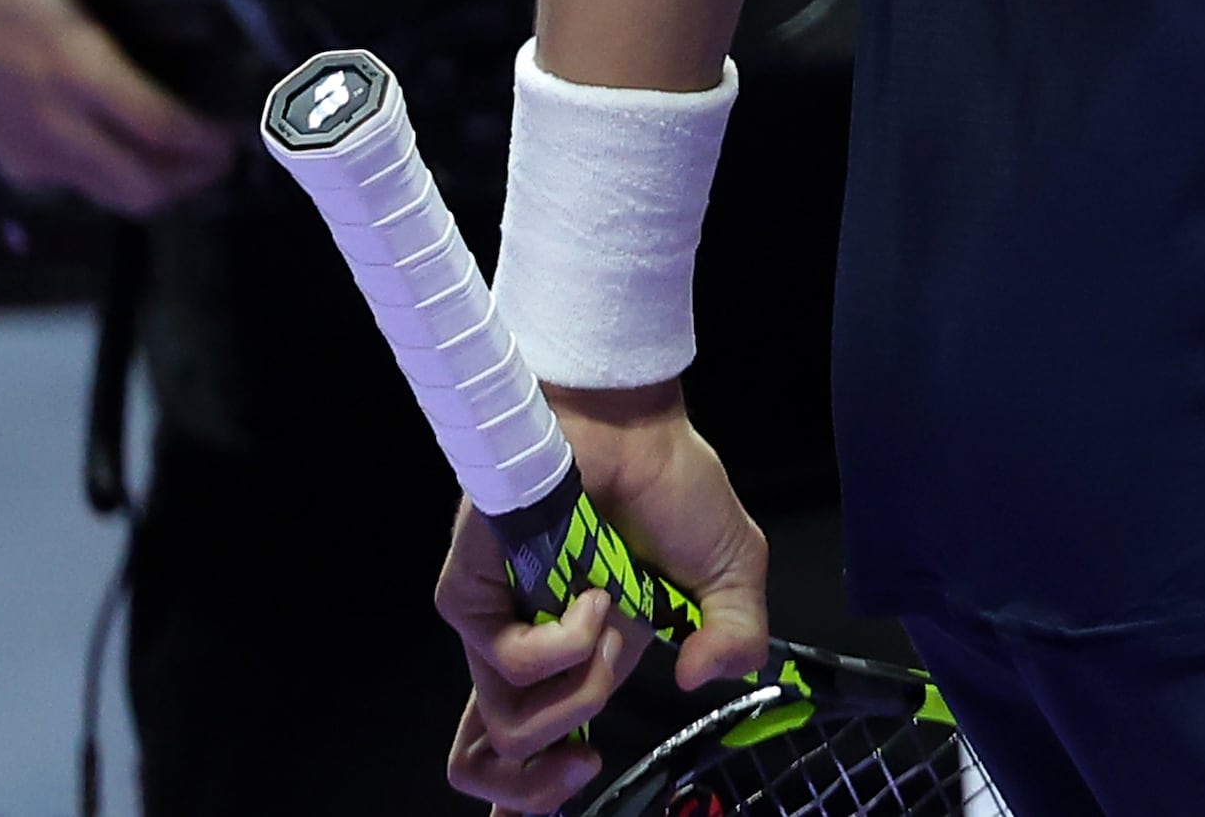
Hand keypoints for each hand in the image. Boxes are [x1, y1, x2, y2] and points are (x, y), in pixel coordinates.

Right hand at [0, 0, 232, 209]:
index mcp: (72, 67)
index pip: (156, 126)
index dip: (208, 139)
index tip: (240, 128)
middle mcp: (52, 121)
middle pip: (141, 183)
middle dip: (194, 176)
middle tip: (227, 152)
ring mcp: (28, 148)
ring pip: (110, 194)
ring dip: (159, 185)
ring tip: (193, 159)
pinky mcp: (7, 157)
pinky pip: (76, 187)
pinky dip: (115, 181)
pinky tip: (136, 152)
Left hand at [439, 383, 771, 806]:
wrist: (632, 426)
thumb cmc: (674, 486)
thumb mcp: (732, 571)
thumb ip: (735, 636)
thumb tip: (699, 682)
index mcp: (577, 654)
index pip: (526, 742)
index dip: (520, 794)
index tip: (551, 804)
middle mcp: (528, 650)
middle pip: (489, 756)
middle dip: (538, 785)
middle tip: (585, 763)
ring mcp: (495, 626)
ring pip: (511, 722)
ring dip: (583, 685)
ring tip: (612, 624)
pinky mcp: (469, 600)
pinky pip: (512, 665)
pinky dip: (569, 641)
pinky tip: (596, 595)